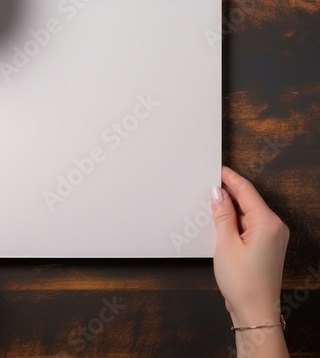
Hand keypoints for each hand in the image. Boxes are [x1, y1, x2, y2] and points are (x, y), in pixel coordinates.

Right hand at [211, 166, 288, 326]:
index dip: (229, 178)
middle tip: (207, 185)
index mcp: (268, 223)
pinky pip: (250, 223)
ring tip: (210, 205)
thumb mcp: (225, 243)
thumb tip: (217, 193)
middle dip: (228, 192)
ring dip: (230, 207)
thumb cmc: (243, 283)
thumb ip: (222, 214)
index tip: (216, 170)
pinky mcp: (267, 244)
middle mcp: (275, 227)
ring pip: (248, 211)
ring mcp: (273, 236)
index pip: (246, 191)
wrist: (255, 313)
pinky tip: (221, 221)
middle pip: (248, 199)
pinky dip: (235, 219)